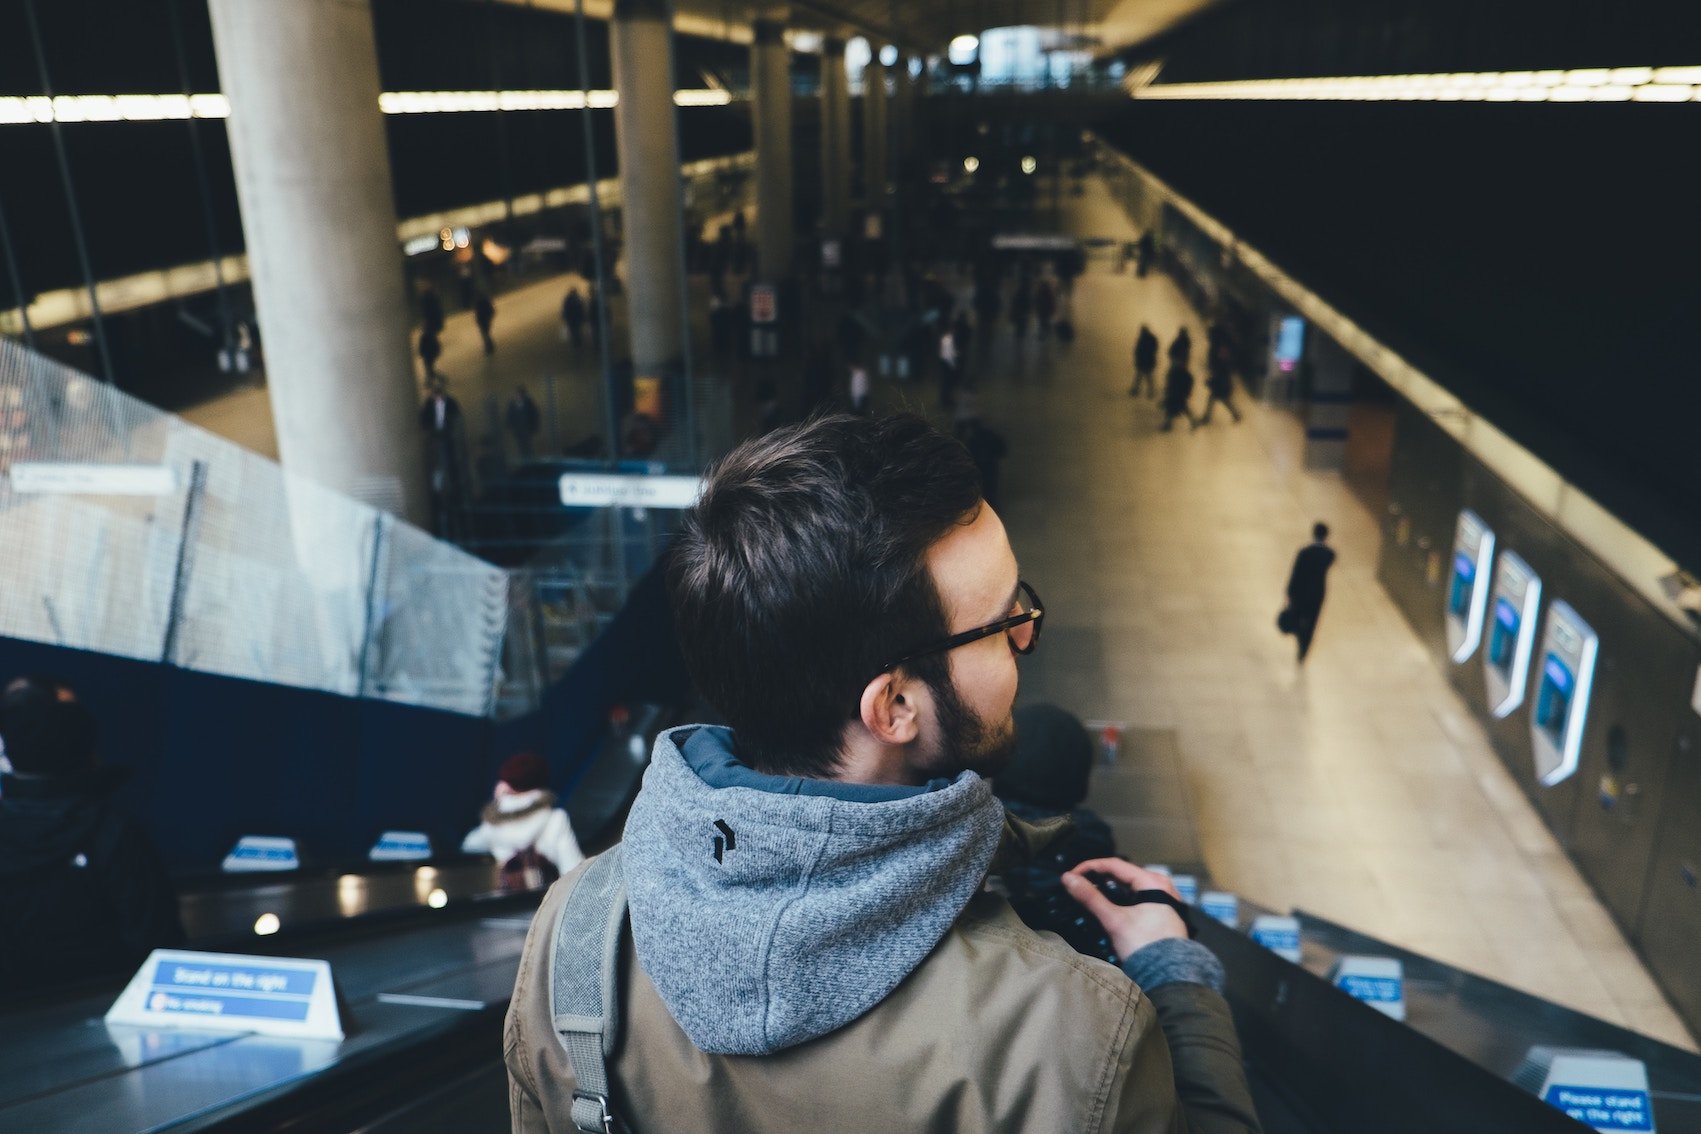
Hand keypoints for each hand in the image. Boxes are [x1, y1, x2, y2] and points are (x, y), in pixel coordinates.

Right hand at [1062, 858, 1187, 959]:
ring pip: (1131, 887)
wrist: (1170, 976)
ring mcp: (1165, 899)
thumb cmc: (1145, 945)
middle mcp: (1162, 886)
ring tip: (1092, 894)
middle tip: (1081, 884)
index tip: (1073, 875)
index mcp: (1153, 882)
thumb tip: (1068, 879)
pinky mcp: (1163, 912)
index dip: (1090, 867)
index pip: (1116, 864)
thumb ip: (1091, 898)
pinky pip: (1139, 897)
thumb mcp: (1114, 920)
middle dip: (1100, 877)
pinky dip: (1122, 899)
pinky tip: (1112, 906)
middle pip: (1124, 875)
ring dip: (1110, 889)